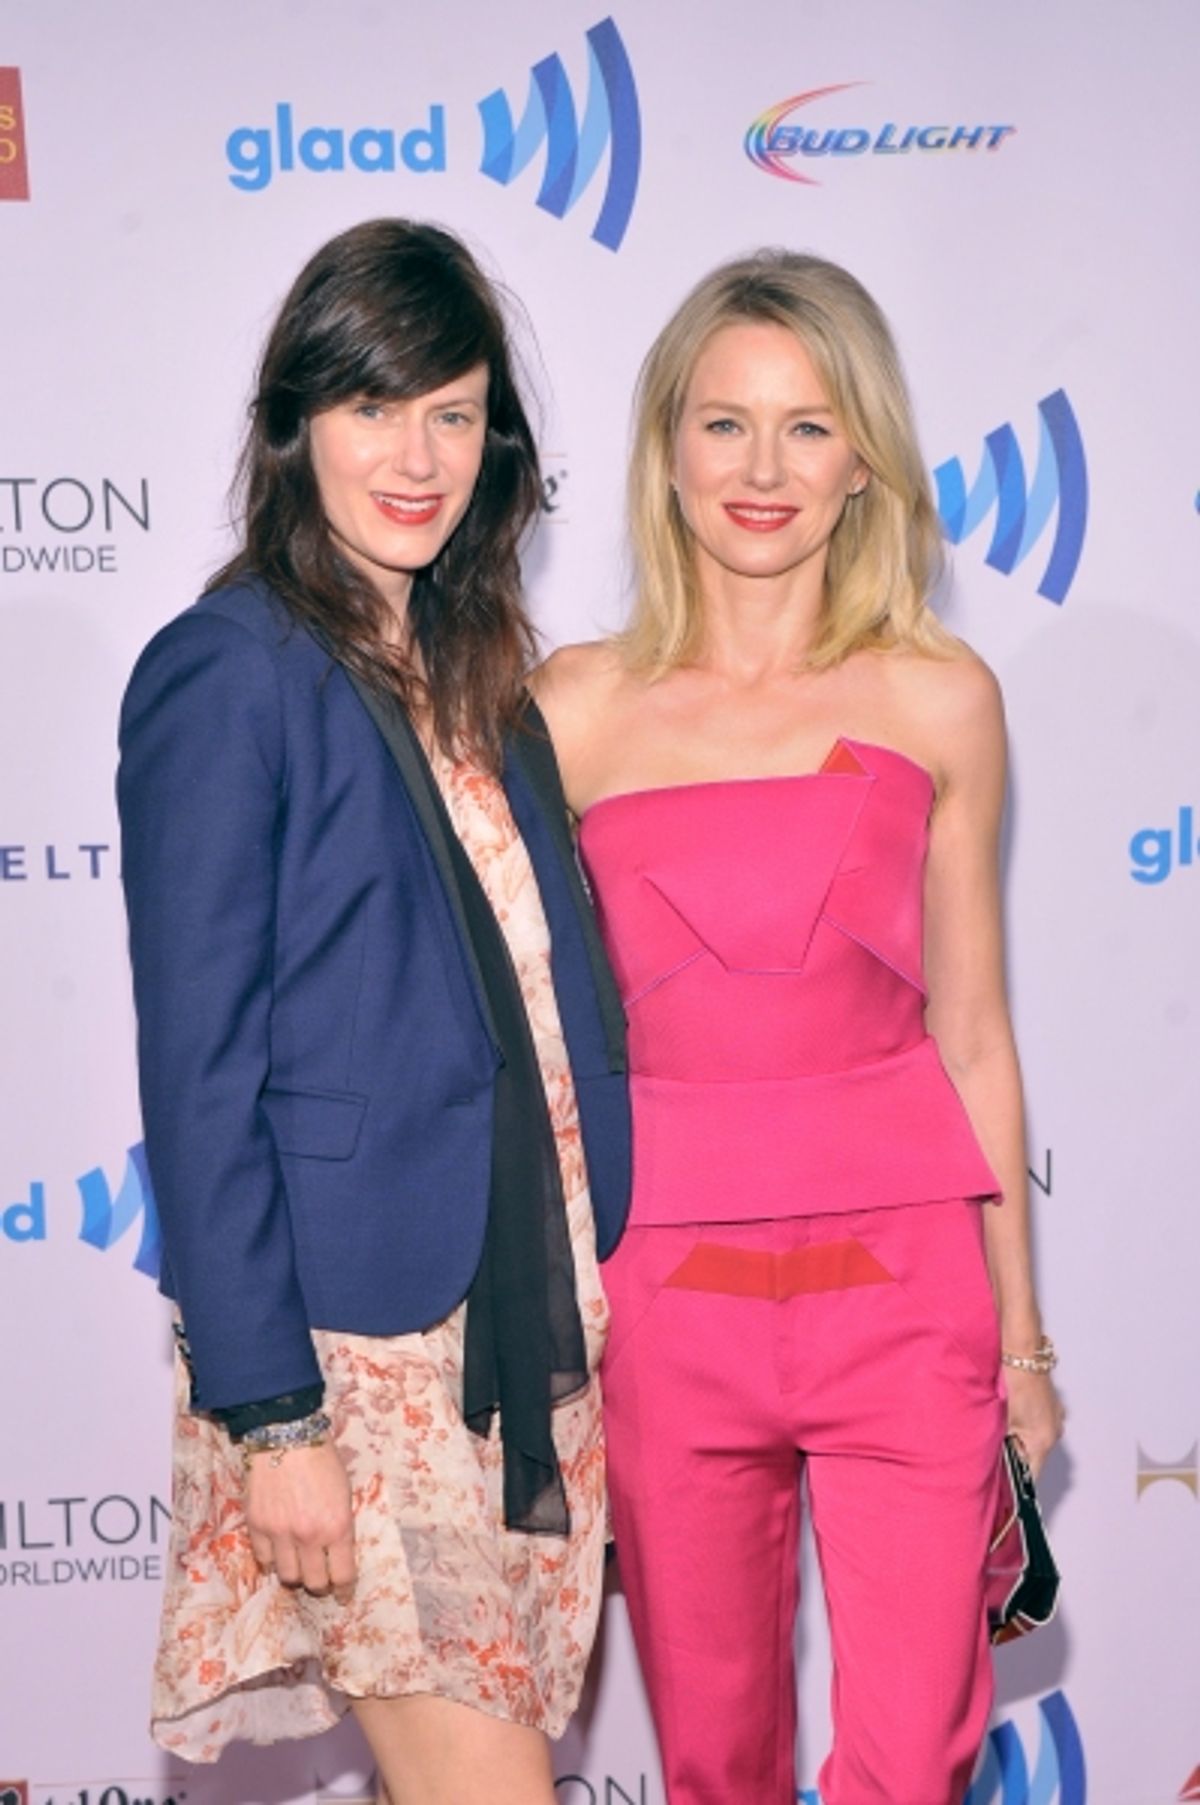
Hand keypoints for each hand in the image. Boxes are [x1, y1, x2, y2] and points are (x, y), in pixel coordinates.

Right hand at [244, 1440, 355, 1594]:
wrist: (287, 1436)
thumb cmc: (323, 1460)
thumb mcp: (344, 1493)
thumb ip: (339, 1526)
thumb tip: (336, 1552)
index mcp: (337, 1526)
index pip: (342, 1575)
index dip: (343, 1590)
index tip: (343, 1594)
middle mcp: (309, 1536)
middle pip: (314, 1583)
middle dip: (320, 1585)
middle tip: (321, 1581)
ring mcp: (280, 1534)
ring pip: (287, 1576)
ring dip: (295, 1575)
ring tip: (299, 1566)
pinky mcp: (257, 1526)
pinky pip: (263, 1560)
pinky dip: (272, 1561)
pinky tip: (277, 1553)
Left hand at [1004, 1368, 1063, 1478]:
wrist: (1024, 1358)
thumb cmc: (1013, 1386)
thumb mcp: (1004, 1422)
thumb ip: (1005, 1447)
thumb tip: (1002, 1464)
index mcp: (1042, 1442)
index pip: (1031, 1475)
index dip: (1019, 1483)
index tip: (1009, 1490)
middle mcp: (1054, 1434)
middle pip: (1034, 1458)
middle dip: (1017, 1455)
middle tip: (1000, 1444)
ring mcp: (1057, 1420)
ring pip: (1037, 1441)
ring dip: (1022, 1439)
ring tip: (1008, 1423)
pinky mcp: (1054, 1408)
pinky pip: (1041, 1425)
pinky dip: (1028, 1425)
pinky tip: (1017, 1412)